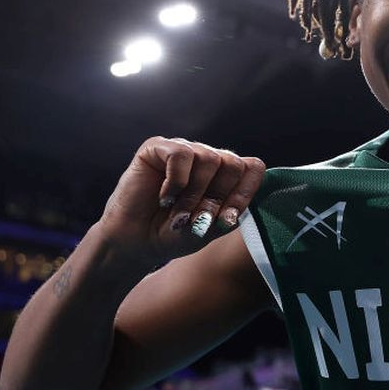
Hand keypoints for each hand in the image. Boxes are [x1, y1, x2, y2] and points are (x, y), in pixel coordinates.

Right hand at [98, 136, 265, 265]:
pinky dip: (176, 182)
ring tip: (178, 212)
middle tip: (196, 217)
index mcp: (225, 175)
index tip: (226, 217)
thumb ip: (227, 217)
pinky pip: (181, 154)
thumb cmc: (173, 234)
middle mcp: (207, 157)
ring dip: (195, 194)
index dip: (244, 193)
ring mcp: (184, 150)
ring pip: (210, 158)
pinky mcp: (157, 148)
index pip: (253, 167)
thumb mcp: (207, 231)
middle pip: (233, 163)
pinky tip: (165, 197)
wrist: (136, 241)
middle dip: (217, 196)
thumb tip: (234, 212)